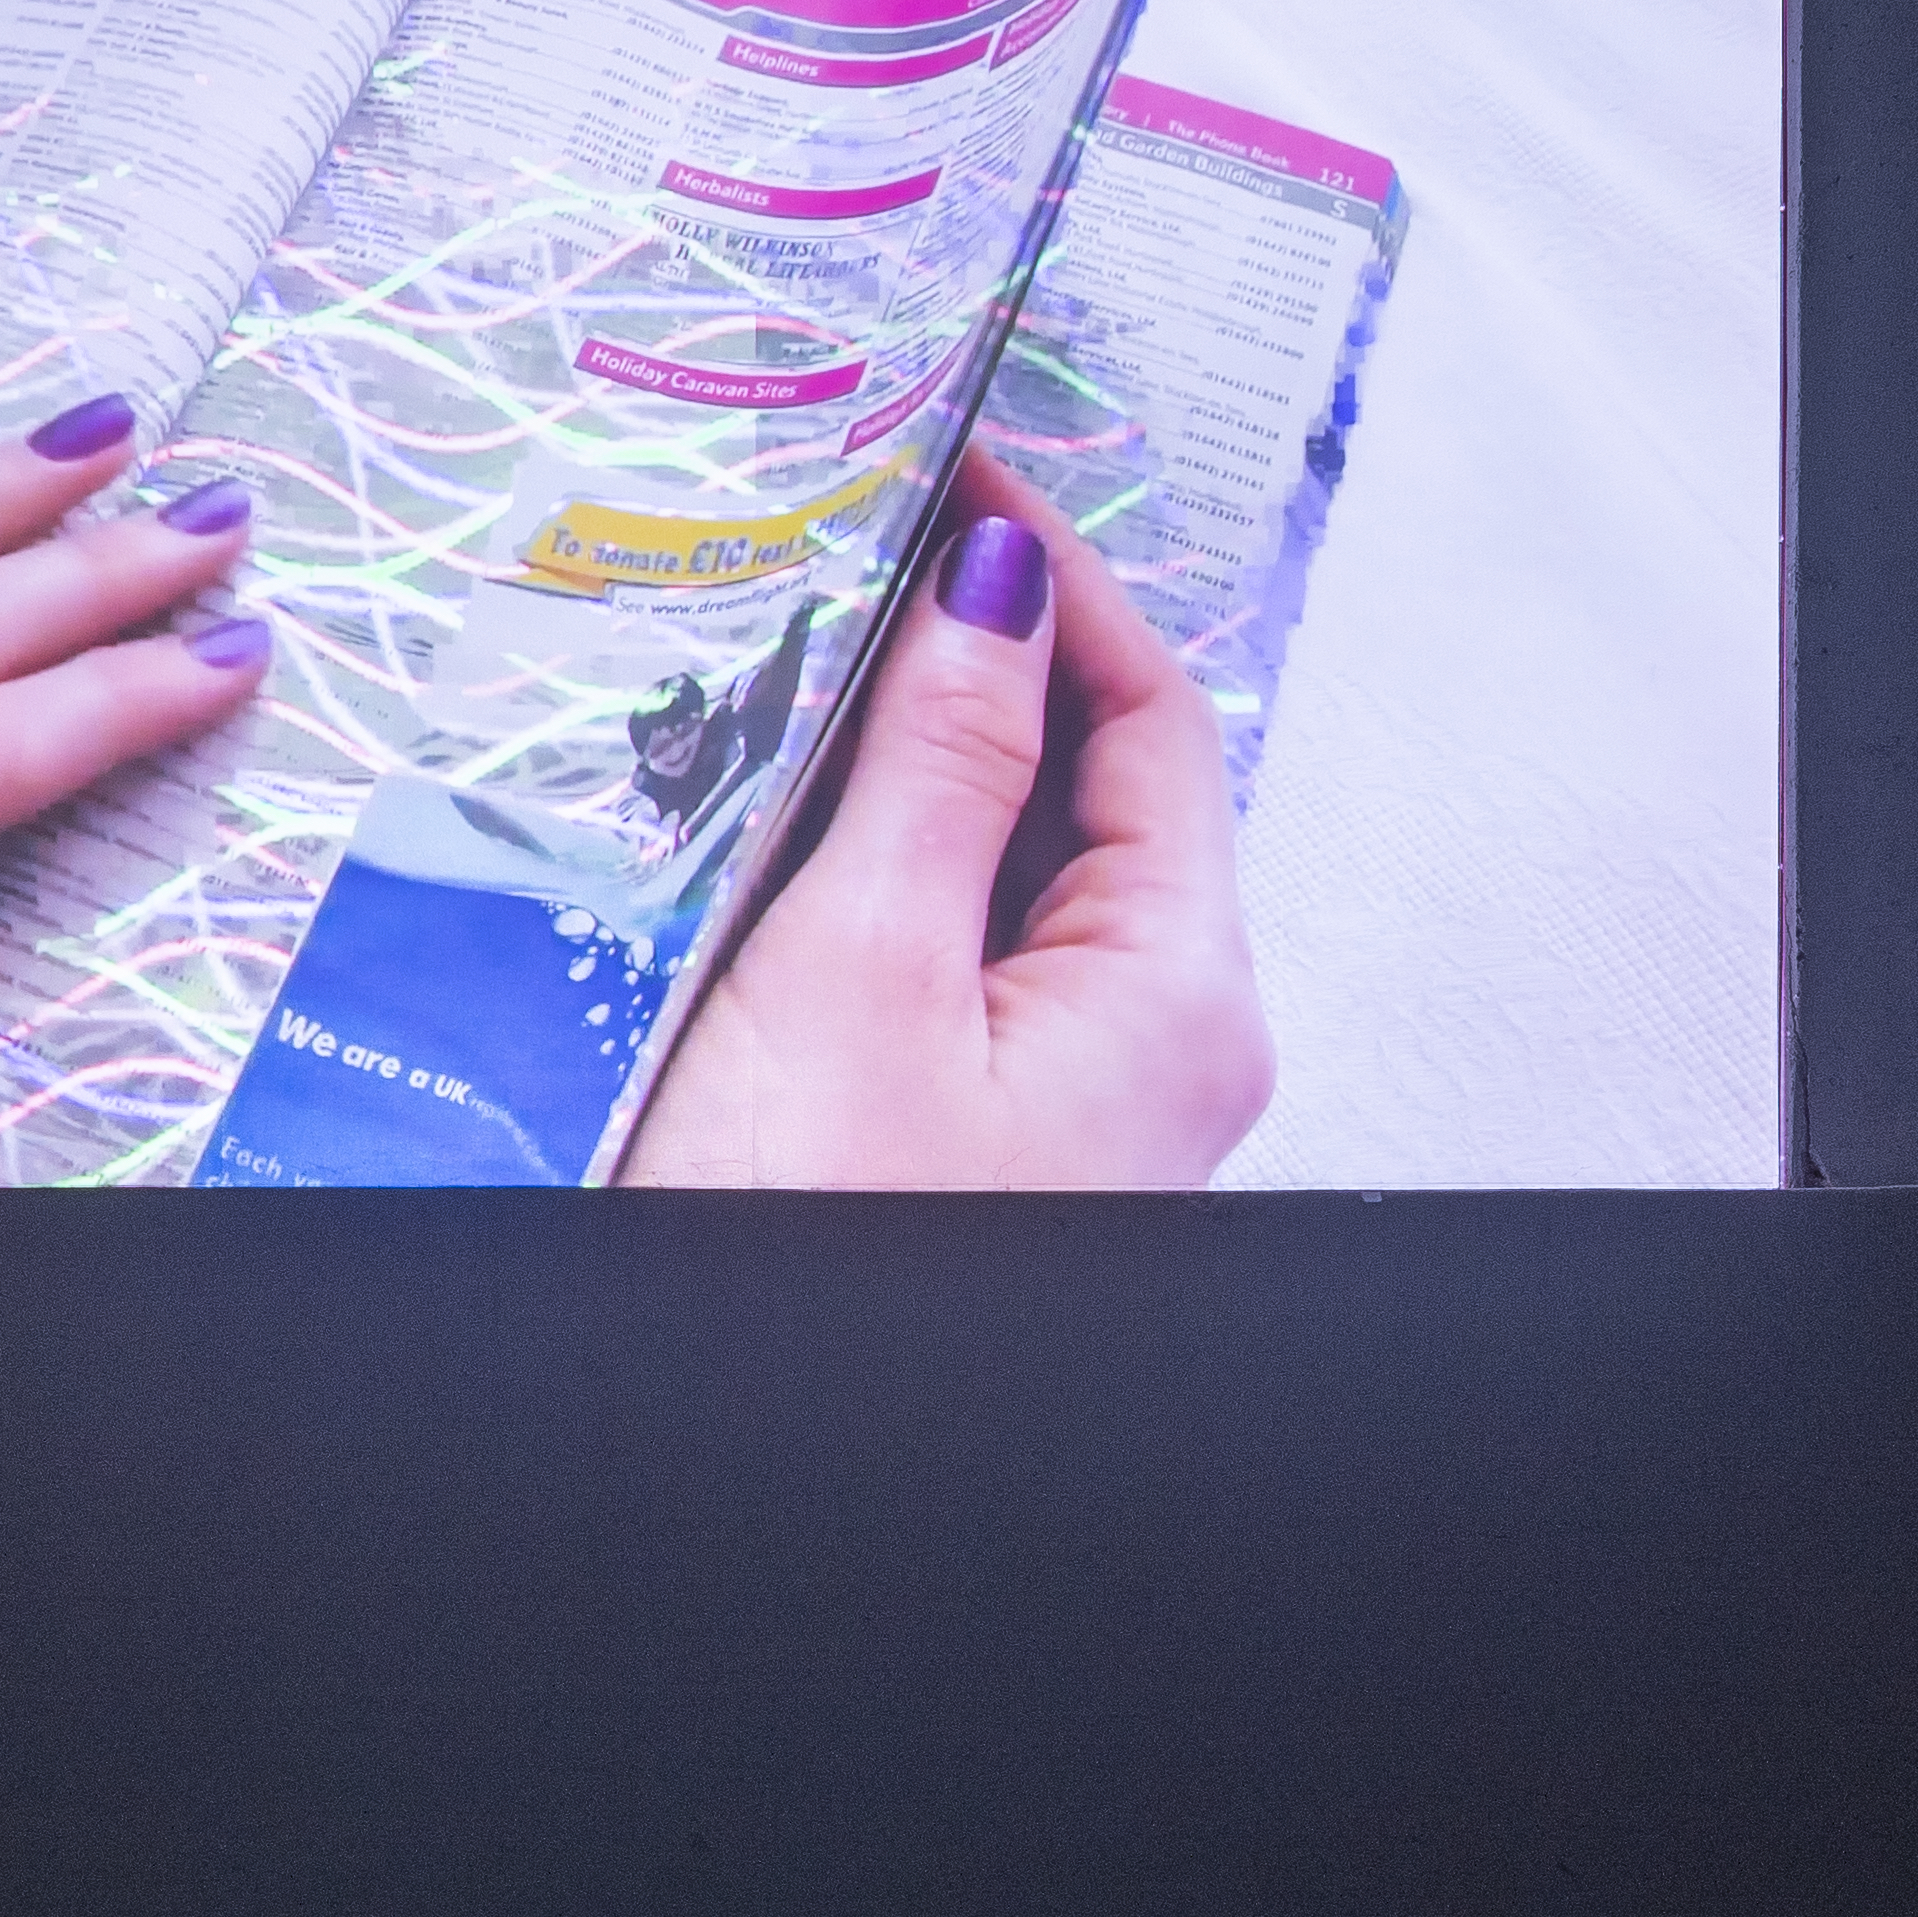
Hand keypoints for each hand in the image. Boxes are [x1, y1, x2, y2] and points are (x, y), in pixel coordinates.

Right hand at [618, 467, 1269, 1192]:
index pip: (1151, 721)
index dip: (1053, 584)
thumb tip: (991, 590)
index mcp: (1176, 994)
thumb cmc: (804, 1249)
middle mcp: (1146, 1041)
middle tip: (850, 549)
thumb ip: (938, 766)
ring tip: (791, 659)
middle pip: (1087, 787)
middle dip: (972, 662)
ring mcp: (1062, 1089)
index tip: (951, 477)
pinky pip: (943, 951)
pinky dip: (876, 868)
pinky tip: (777, 815)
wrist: (742, 1439)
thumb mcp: (861, 969)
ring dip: (909, 766)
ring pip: (1005, 869)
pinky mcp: (967, 1127)